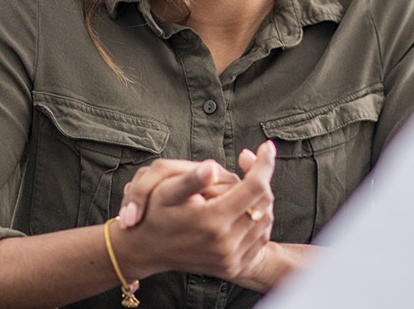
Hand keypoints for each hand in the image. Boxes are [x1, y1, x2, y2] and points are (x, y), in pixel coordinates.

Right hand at [119, 141, 277, 281]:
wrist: (146, 250)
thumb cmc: (154, 215)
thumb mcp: (165, 191)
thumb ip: (191, 180)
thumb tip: (211, 168)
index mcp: (212, 221)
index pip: (254, 187)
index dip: (264, 163)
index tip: (267, 147)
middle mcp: (225, 243)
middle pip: (264, 202)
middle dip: (262, 178)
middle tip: (250, 164)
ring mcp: (230, 258)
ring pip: (265, 220)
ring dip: (261, 199)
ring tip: (245, 186)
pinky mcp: (233, 267)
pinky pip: (260, 239)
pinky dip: (259, 219)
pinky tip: (244, 207)